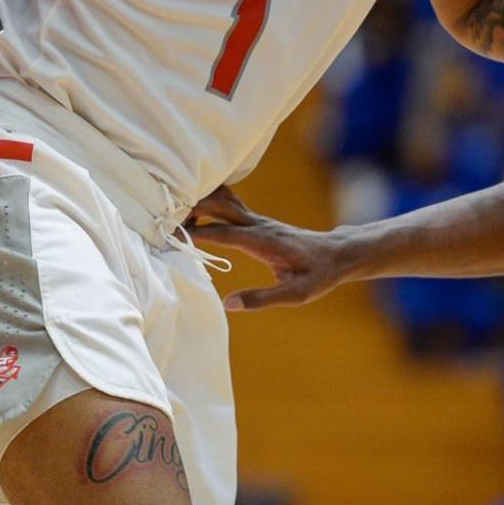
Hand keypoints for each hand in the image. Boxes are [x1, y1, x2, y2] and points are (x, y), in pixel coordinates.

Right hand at [189, 187, 349, 310]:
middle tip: (167, 221)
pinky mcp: (258, 222)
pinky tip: (196, 214)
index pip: (224, 232)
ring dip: (201, 202)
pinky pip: (230, 207)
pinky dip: (210, 205)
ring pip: (224, 200)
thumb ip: (263, 298)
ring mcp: (258, 220)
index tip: (173, 236)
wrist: (337, 254)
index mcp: (264, 241)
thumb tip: (229, 304)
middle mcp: (259, 225)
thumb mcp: (296, 294)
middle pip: (220, 206)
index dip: (199, 233)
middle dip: (193, 209)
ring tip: (177, 217)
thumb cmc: (319, 275)